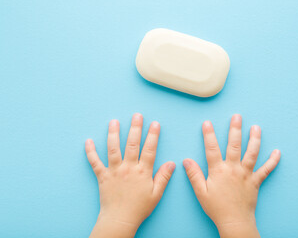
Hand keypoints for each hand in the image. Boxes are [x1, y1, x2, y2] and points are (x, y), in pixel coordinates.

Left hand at [86, 113, 175, 237]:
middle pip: (132, 144)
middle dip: (135, 128)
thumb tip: (172, 163)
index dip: (153, 135)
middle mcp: (128, 168)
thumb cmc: (139, 208)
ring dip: (113, 134)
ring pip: (113, 149)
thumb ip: (163, 177)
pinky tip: (88, 141)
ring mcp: (114, 171)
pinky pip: (95, 162)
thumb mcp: (156, 194)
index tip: (155, 123)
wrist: (120, 220)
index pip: (149, 149)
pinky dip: (90, 152)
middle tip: (137, 115)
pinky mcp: (102, 176)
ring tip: (114, 121)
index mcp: (142, 172)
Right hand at [183, 114, 280, 237]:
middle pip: (234, 145)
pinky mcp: (256, 181)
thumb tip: (186, 160)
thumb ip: (194, 175)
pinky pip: (266, 169)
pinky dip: (273, 161)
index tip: (207, 123)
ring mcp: (246, 174)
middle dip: (235, 129)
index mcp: (218, 170)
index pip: (212, 148)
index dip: (209, 135)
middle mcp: (233, 169)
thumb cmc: (216, 208)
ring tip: (256, 127)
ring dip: (255, 139)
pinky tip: (277, 152)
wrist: (234, 221)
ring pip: (252, 153)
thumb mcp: (201, 192)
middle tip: (237, 116)